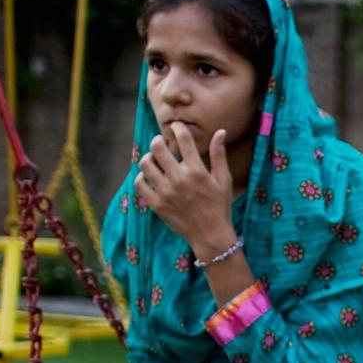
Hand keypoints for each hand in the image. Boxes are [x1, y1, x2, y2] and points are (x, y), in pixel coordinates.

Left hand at [136, 122, 234, 252]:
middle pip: (157, 147)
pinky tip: (149, 178)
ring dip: (148, 158)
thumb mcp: (223, 180)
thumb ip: (219, 155)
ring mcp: (165, 192)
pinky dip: (141, 178)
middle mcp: (179, 179)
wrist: (210, 236)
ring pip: (145, 164)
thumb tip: (220, 131)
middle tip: (161, 144)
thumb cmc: (220, 206)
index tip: (176, 127)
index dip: (177, 128)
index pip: (182, 139)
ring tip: (154, 160)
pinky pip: (139, 184)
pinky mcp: (156, 204)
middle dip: (158, 141)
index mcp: (196, 170)